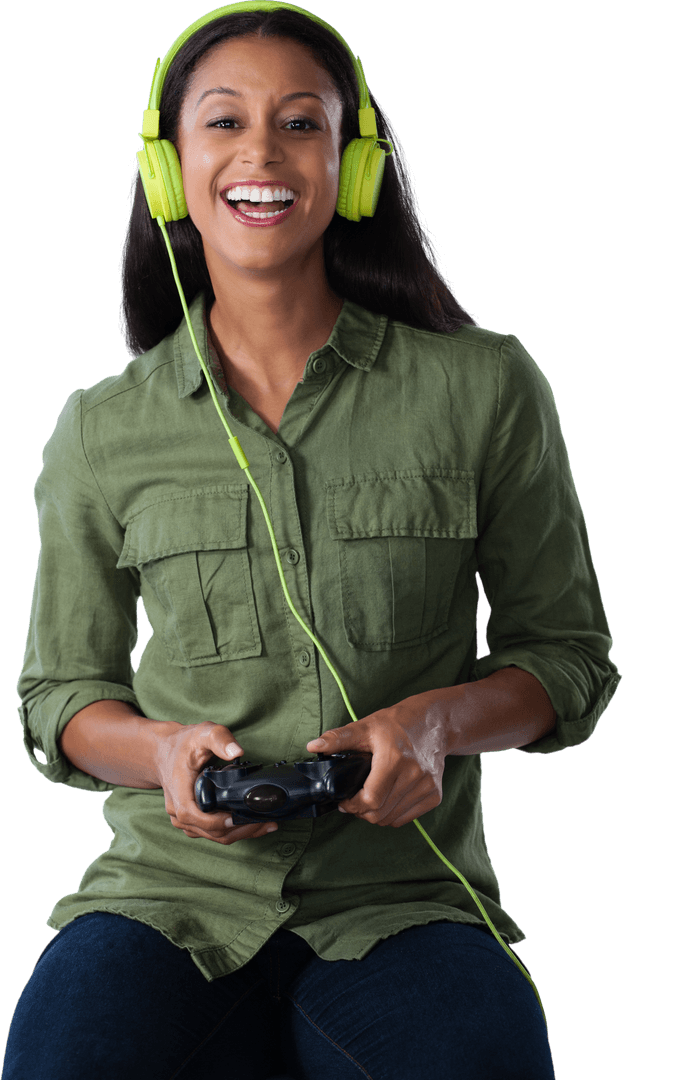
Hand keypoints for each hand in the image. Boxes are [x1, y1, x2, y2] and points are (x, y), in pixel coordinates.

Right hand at [154, 721, 277, 844]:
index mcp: (179, 793)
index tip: (241, 817)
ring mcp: (183, 819)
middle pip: (211, 832)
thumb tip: (237, 751)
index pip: (196, 816)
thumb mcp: (202, 733)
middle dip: (240, 830)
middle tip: (267, 823)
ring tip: (264, 825)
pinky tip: (250, 824)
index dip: (218, 821)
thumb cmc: (183, 744)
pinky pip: (211, 833)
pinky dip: (232, 831)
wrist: (164, 752)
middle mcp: (178, 811)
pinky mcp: (191, 821)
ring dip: (239, 833)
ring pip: (213, 836)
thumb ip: (220, 739)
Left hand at [306, 695, 447, 826]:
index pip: (371, 799)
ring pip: (392, 819)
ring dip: (376, 814)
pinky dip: (392, 814)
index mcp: (395, 759)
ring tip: (369, 798)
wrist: (434, 723)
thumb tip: (313, 746)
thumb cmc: (397, 723)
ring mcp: (427, 786)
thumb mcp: (366, 727)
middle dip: (361, 811)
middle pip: (380, 813)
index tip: (344, 799)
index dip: (352, 805)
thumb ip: (338, 739)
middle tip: (353, 800)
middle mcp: (414, 775)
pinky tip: (386, 798)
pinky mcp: (435, 795)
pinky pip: (406, 818)